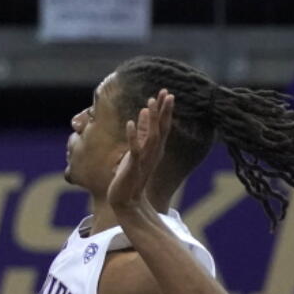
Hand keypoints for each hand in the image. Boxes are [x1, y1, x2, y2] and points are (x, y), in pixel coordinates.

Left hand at [107, 89, 173, 213]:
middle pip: (161, 129)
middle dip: (164, 111)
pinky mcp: (133, 167)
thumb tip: (144, 112)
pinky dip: (133, 136)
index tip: (167, 93)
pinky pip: (134, 149)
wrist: (126, 200)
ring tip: (149, 103)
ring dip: (151, 120)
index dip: (164, 110)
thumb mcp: (138, 149)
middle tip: (167, 93)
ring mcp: (144, 160)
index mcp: (154, 148)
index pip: (162, 126)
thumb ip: (142, 131)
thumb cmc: (131, 173)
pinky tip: (130, 122)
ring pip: (151, 137)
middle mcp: (153, 153)